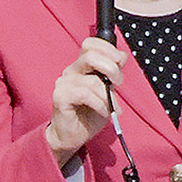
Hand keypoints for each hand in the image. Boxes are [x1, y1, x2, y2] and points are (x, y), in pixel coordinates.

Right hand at [46, 37, 125, 163]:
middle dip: (111, 68)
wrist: (73, 136)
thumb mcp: (107, 91)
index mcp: (82, 67)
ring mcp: (64, 83)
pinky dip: (99, 104)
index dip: (108, 48)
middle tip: (118, 83)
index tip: (120, 62)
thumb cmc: (89, 114)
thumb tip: (121, 58)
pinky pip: (85, 94)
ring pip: (92, 80)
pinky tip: (102, 111)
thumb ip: (112, 74)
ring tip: (111, 106)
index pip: (90, 44)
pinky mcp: (60, 97)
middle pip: (90, 55)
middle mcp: (71, 71)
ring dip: (107, 95)